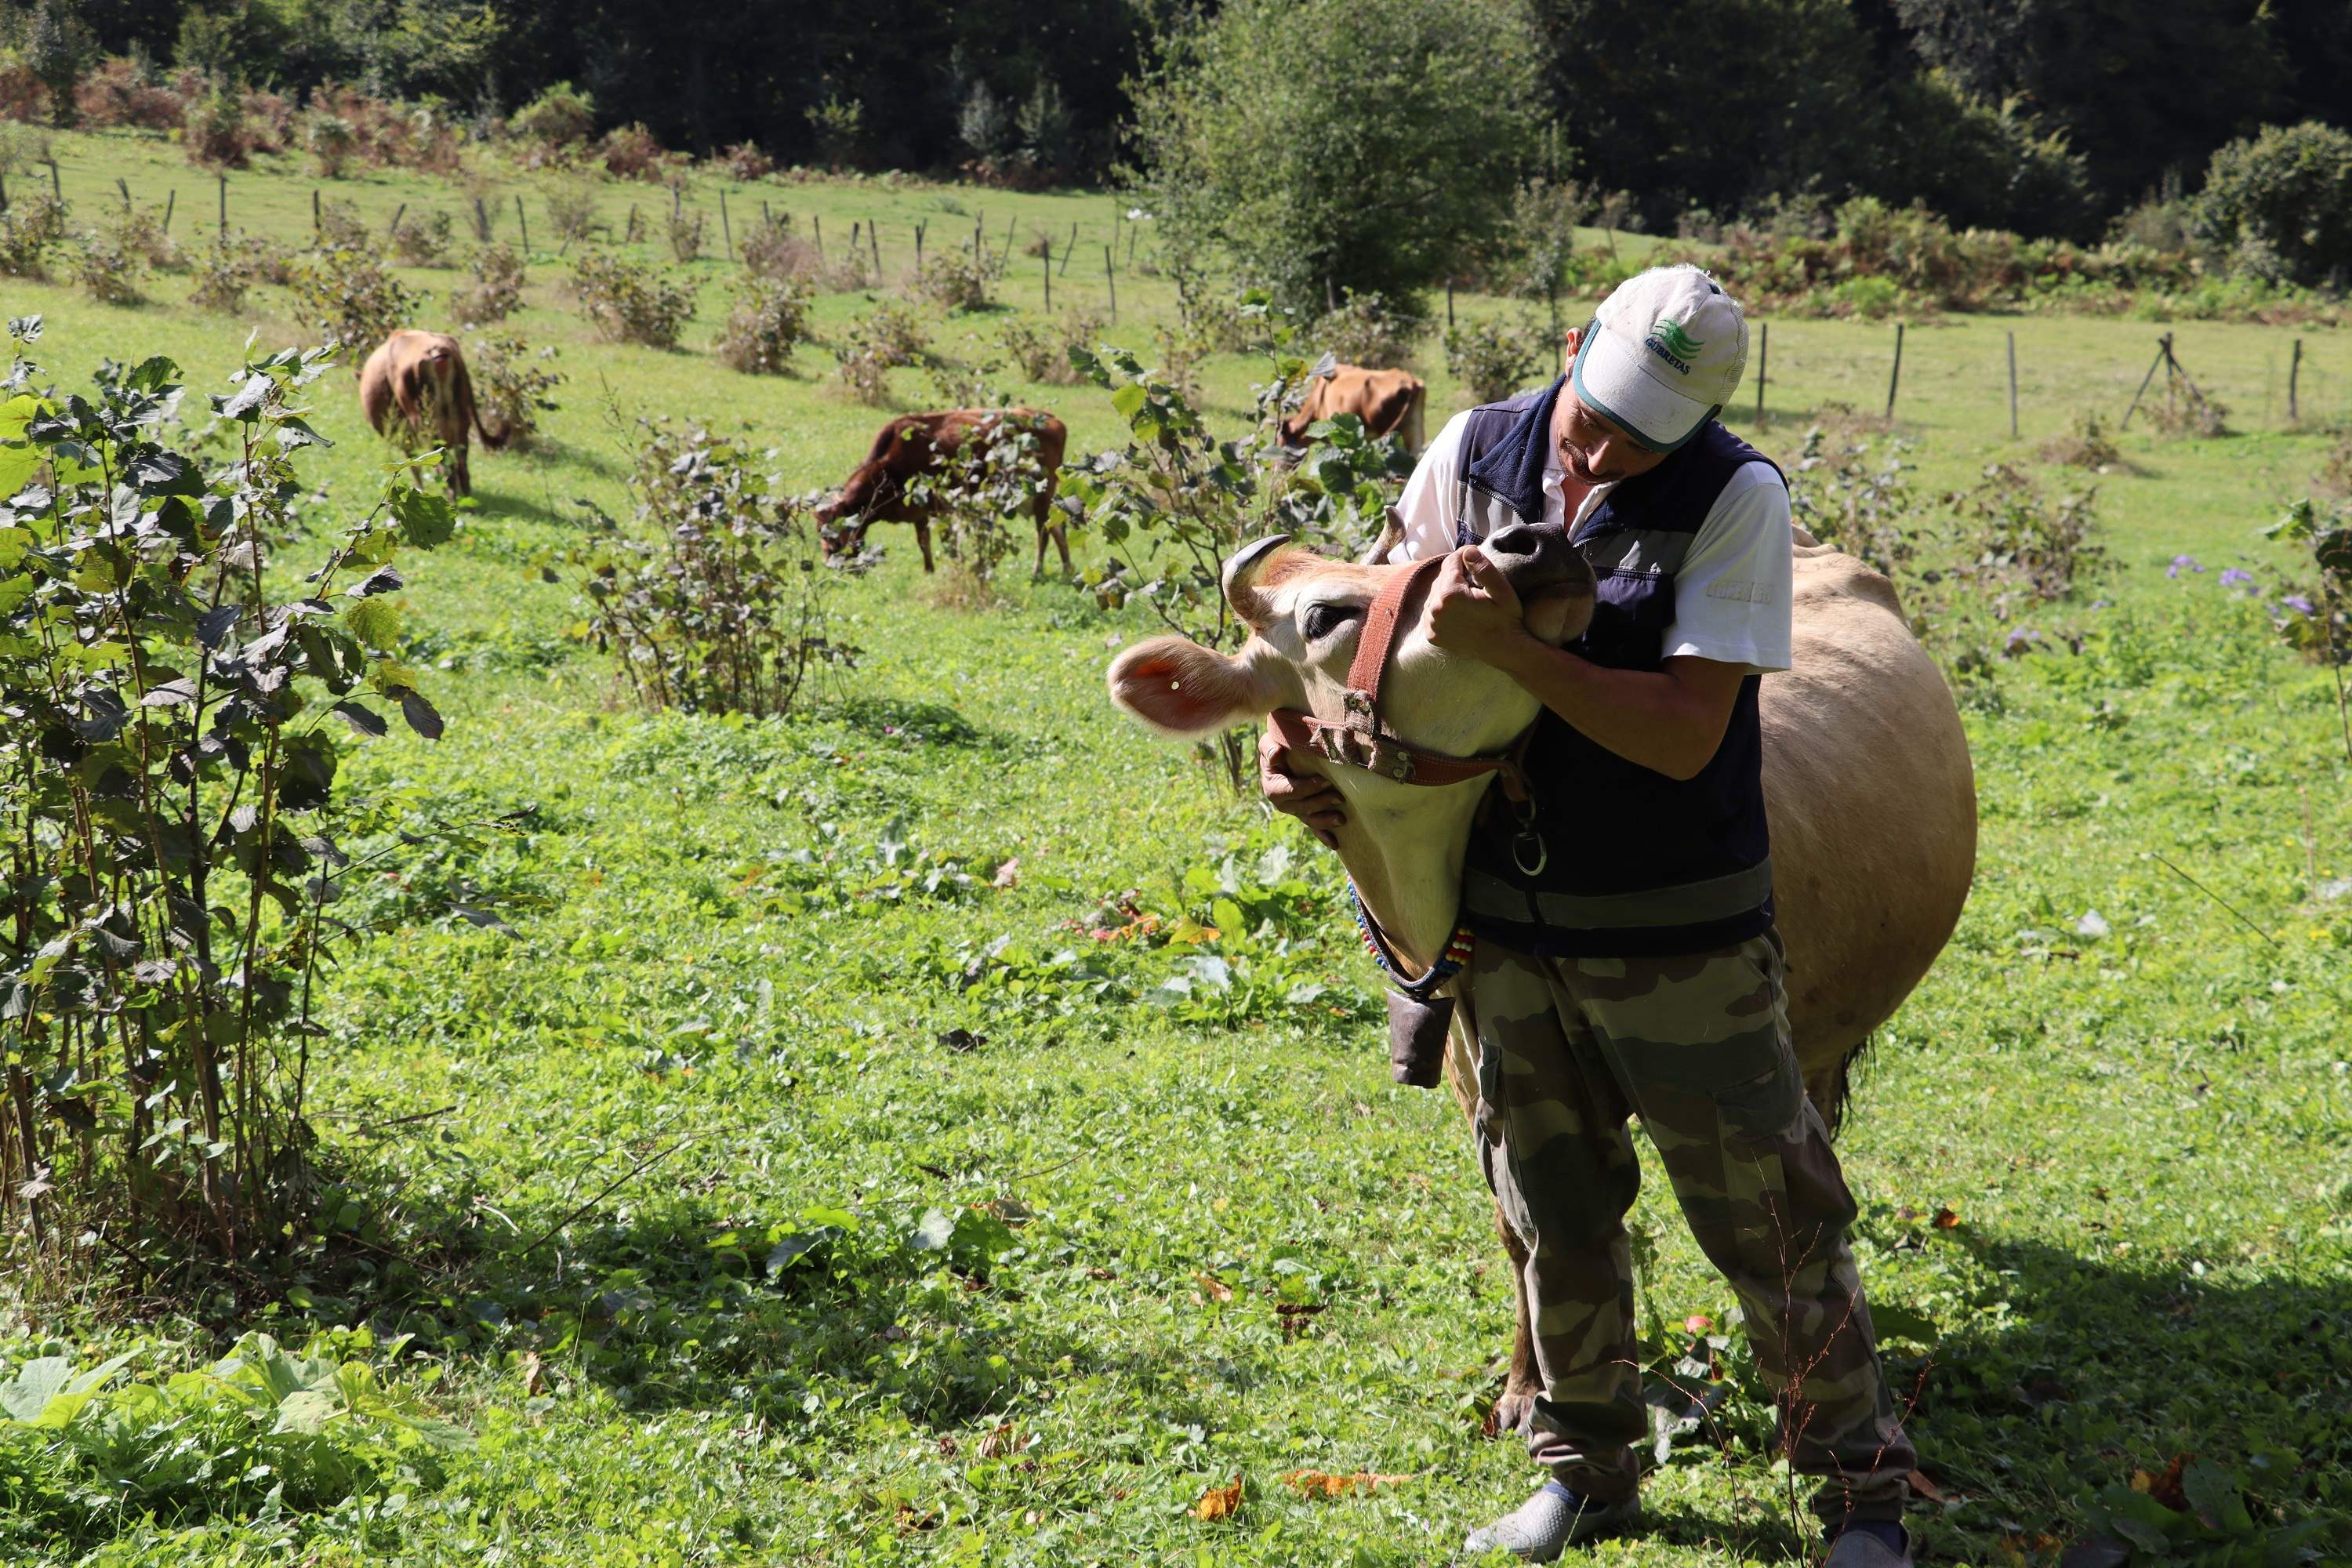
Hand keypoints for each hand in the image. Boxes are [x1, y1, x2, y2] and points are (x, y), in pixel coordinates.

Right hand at [1259, 726, 1345, 848]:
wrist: (1282, 754)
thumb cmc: (1276, 746)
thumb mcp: (1268, 742)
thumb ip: (1269, 748)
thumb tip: (1276, 755)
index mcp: (1273, 787)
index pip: (1291, 790)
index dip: (1308, 788)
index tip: (1326, 781)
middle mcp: (1282, 803)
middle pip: (1303, 807)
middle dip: (1321, 803)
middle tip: (1340, 797)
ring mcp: (1294, 810)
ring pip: (1309, 819)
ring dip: (1325, 821)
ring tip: (1342, 819)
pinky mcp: (1304, 813)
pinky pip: (1313, 826)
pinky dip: (1323, 835)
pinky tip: (1335, 844)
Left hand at [1426, 546, 1534, 669]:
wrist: (1504, 651)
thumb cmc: (1506, 620)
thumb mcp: (1502, 591)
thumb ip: (1483, 568)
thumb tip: (1467, 551)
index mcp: (1450, 594)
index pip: (1450, 562)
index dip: (1463, 555)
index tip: (1472, 554)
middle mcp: (1435, 608)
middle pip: (1441, 578)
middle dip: (1455, 574)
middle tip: (1472, 577)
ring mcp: (1431, 624)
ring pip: (1435, 595)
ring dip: (1447, 590)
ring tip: (1466, 594)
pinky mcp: (1432, 635)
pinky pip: (1432, 612)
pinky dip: (1442, 608)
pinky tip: (1457, 610)